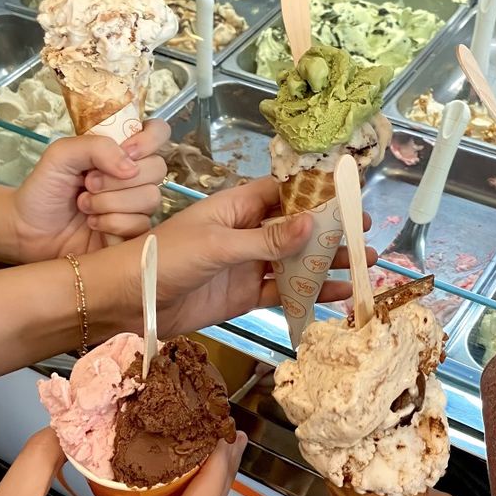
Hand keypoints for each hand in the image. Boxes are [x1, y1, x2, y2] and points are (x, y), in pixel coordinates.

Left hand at [10, 121, 168, 262]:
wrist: (30, 231)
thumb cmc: (44, 190)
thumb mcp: (61, 155)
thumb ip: (96, 147)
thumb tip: (130, 166)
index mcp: (120, 151)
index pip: (157, 133)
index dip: (148, 140)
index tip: (126, 151)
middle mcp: (134, 176)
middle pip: (158, 168)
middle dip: (118, 178)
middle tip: (89, 183)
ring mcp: (137, 205)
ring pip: (150, 198)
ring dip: (111, 202)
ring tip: (85, 205)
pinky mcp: (135, 232)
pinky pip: (140, 224)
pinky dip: (111, 223)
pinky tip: (93, 224)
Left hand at [134, 175, 375, 335]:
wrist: (129, 301)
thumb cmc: (165, 258)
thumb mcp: (218, 244)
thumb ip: (266, 239)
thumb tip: (312, 223)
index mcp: (237, 207)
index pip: (284, 193)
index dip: (315, 194)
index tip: (349, 196)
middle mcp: (247, 232)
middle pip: (297, 228)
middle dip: (331, 231)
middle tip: (366, 233)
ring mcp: (248, 265)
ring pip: (296, 261)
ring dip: (328, 263)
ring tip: (364, 264)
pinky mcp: (245, 295)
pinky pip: (284, 292)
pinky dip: (311, 293)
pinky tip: (338, 295)